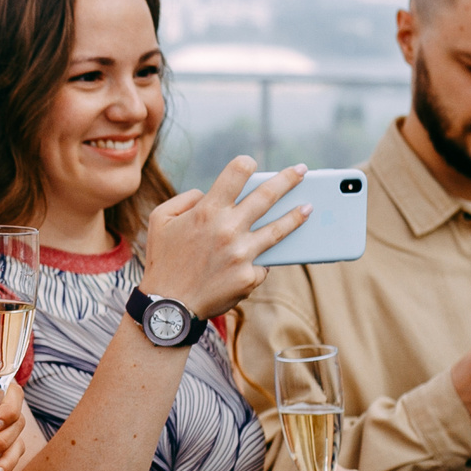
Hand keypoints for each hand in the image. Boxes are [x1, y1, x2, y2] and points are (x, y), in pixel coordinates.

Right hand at [135, 157, 305, 322]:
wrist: (168, 306)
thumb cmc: (163, 260)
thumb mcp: (161, 220)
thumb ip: (186, 199)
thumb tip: (208, 194)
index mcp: (207, 211)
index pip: (236, 174)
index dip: (246, 164)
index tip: (252, 164)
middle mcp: (228, 229)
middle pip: (267, 196)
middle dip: (288, 179)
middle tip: (301, 171)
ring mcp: (241, 254)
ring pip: (278, 229)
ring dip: (296, 215)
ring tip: (308, 207)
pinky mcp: (249, 277)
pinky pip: (262, 263)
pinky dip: (260, 260)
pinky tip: (261, 258)